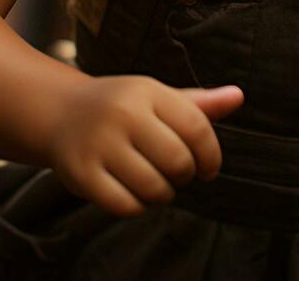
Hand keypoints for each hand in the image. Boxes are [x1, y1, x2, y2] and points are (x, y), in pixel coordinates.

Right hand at [45, 75, 243, 218]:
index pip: (197, 127)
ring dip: (163, 194)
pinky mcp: (80, 173)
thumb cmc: (120, 107)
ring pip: (154, 188)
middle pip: (178, 161)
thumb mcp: (156, 97)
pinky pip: (127, 206)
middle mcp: (121, 113)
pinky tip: (134, 193)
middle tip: (175, 174)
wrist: (59, 113)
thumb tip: (238, 96)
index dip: (211, 155)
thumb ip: (197, 103)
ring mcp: (98, 144)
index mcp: (146, 90)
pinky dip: (138, 207)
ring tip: (154, 183)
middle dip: (185, 176)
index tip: (207, 168)